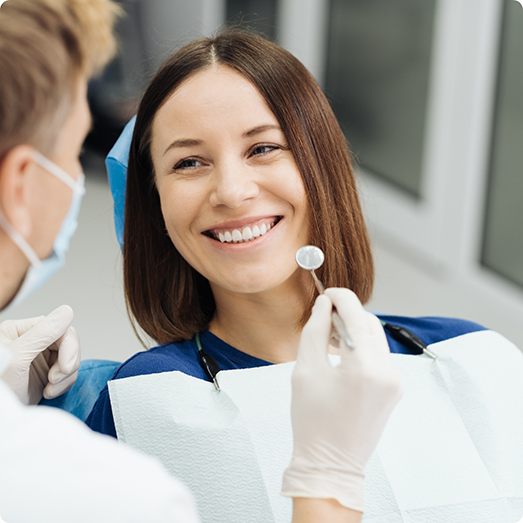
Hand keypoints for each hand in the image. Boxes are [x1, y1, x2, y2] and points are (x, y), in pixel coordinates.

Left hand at [0, 305, 79, 404]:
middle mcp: (32, 342)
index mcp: (21, 331)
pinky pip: (69, 373)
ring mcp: (39, 359)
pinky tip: (48, 392)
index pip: (59, 327)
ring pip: (71, 358)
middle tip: (56, 379)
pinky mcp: (46, 375)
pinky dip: (63, 385)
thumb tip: (67, 310)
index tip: (66, 367)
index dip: (69, 346)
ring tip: (49, 388)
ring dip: (66, 376)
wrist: (0, 421)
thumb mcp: (18, 358)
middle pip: (68, 342)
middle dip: (68, 363)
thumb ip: (43, 333)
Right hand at [282, 288, 402, 512]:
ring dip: (355, 330)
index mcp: (364, 367)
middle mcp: (387, 372)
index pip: (356, 314)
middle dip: (348, 314)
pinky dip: (362, 348)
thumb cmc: (312, 421)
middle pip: (370, 323)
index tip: (326, 293)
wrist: (330, 465)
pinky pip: (379, 357)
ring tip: (330, 339)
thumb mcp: (306, 370)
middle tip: (323, 318)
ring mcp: (394, 382)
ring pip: (376, 339)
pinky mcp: (394, 390)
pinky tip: (343, 356)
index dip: (340, 297)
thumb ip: (315, 331)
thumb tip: (324, 305)